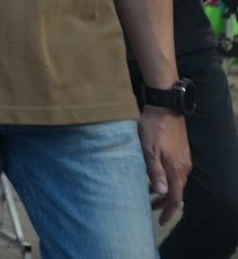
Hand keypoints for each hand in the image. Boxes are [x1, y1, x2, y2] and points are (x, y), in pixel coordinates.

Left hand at [140, 107, 190, 224]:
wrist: (165, 108)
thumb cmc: (154, 129)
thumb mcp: (149, 150)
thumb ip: (155, 171)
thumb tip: (162, 193)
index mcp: (176, 170)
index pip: (175, 198)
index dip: (169, 212)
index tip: (161, 222)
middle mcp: (183, 168)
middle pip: (176, 193)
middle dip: (164, 204)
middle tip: (149, 210)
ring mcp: (182, 161)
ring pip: (175, 183)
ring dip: (163, 192)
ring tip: (148, 196)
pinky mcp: (179, 153)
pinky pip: (173, 174)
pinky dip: (164, 180)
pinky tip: (152, 178)